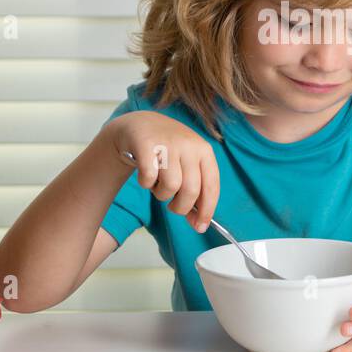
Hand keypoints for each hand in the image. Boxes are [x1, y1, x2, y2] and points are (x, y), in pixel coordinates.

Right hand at [102, 111, 219, 232]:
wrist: (140, 125)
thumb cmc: (167, 151)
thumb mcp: (187, 164)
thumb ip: (195, 191)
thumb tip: (199, 224)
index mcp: (204, 151)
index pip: (211, 186)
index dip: (207, 210)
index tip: (200, 227)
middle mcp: (189, 145)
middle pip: (191, 191)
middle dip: (181, 207)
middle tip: (172, 206)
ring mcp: (168, 143)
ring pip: (170, 187)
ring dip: (161, 194)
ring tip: (158, 183)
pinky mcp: (147, 145)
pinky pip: (149, 179)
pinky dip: (146, 184)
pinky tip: (146, 175)